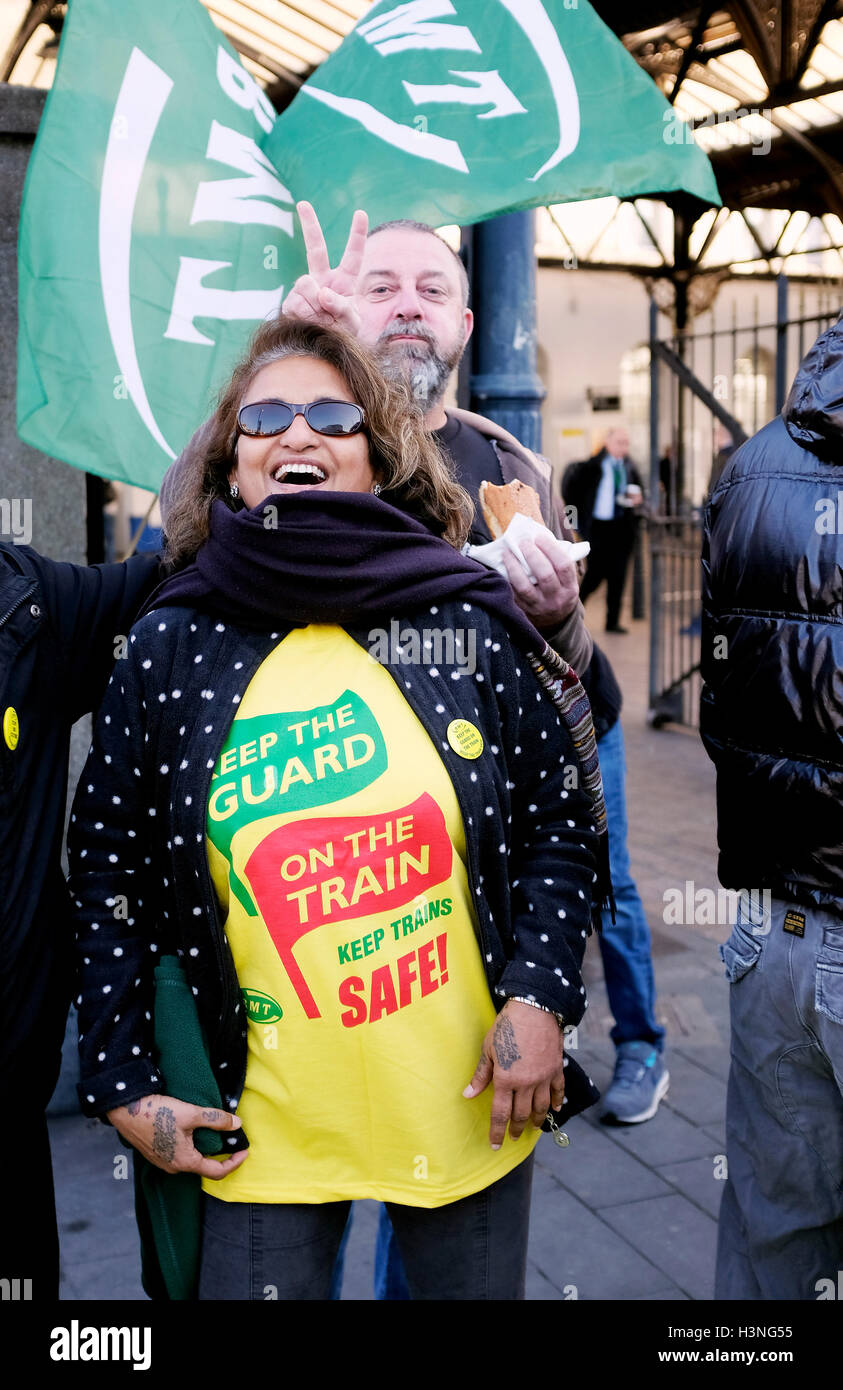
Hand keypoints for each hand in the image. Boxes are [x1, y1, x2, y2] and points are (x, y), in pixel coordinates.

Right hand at [106, 1094, 248, 1178]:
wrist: (125, 1109)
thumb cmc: (157, 1112)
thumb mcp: (191, 1113)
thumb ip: (216, 1120)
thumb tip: (237, 1125)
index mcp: (184, 1161)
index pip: (217, 1172)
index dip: (234, 1163)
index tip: (244, 1151)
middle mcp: (173, 1167)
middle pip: (203, 1167)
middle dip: (220, 1156)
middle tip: (231, 1141)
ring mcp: (162, 1162)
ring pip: (190, 1160)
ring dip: (204, 1150)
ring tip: (213, 1134)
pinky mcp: (155, 1154)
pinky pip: (178, 1155)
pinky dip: (190, 1147)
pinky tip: (192, 1132)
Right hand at [281, 201, 367, 334]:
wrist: (321, 349)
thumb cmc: (343, 334)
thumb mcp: (352, 323)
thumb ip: (344, 308)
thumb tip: (323, 293)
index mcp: (344, 281)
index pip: (353, 256)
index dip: (357, 235)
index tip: (361, 213)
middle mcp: (322, 279)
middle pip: (316, 249)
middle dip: (309, 225)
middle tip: (303, 203)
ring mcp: (305, 289)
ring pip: (306, 285)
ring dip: (315, 305)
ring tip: (321, 320)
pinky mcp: (291, 302)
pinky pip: (296, 302)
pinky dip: (305, 315)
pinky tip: (309, 322)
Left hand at [463, 1002, 564, 1148]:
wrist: (534, 1009)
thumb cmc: (506, 1026)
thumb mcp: (488, 1049)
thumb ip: (481, 1074)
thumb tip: (468, 1094)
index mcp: (505, 1080)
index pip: (500, 1113)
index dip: (496, 1131)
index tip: (495, 1144)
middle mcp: (526, 1083)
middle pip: (521, 1114)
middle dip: (516, 1129)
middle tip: (513, 1137)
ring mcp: (544, 1077)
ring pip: (541, 1107)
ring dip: (535, 1120)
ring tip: (532, 1128)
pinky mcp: (556, 1069)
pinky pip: (558, 1091)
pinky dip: (557, 1102)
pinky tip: (554, 1109)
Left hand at [501, 532, 579, 629]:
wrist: (554, 621)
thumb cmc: (559, 591)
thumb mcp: (567, 581)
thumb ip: (557, 562)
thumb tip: (537, 537)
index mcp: (570, 588)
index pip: (563, 565)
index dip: (551, 548)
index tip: (540, 537)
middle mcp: (556, 599)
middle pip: (545, 574)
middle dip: (532, 554)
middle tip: (523, 542)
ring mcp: (539, 607)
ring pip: (524, 586)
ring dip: (514, 566)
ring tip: (507, 552)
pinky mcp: (523, 611)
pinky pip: (512, 593)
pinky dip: (506, 578)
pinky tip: (502, 566)